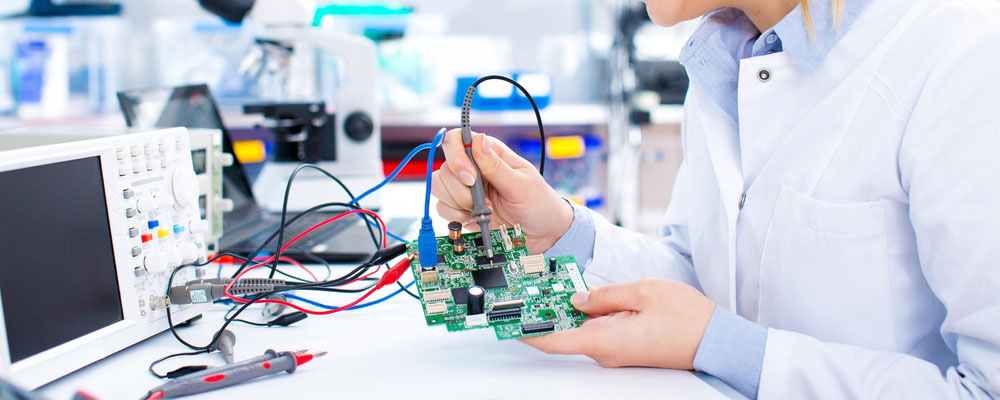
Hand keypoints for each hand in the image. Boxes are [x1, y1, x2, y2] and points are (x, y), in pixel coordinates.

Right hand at [432, 129, 572, 253]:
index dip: (456, 156)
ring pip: (439, 187)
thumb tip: (478, 140)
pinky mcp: (461, 209)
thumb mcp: (522, 185)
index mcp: (490, 154)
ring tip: (483, 211)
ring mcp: (465, 189)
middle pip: (445, 167)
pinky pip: (442, 208)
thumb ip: (497, 166)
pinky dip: (456, 217)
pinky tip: (475, 219)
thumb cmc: (539, 204)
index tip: (471, 178)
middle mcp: (474, 169)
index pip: (458, 140)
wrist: (542, 235)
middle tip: (484, 202)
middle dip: (461, 189)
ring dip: (459, 203)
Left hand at [519, 278, 715, 368]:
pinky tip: (585, 296)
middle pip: (564, 333)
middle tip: (527, 288)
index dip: (524, 330)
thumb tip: (577, 296)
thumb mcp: (642, 291)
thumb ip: (604, 294)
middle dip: (544, 311)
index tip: (506, 318)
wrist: (719, 341)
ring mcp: (616, 352)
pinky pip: (599, 330)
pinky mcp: (626, 347)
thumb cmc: (688, 319)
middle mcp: (606, 352)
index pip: (552, 341)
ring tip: (553, 285)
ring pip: (582, 329)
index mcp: (604, 341)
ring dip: (567, 310)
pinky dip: (587, 314)